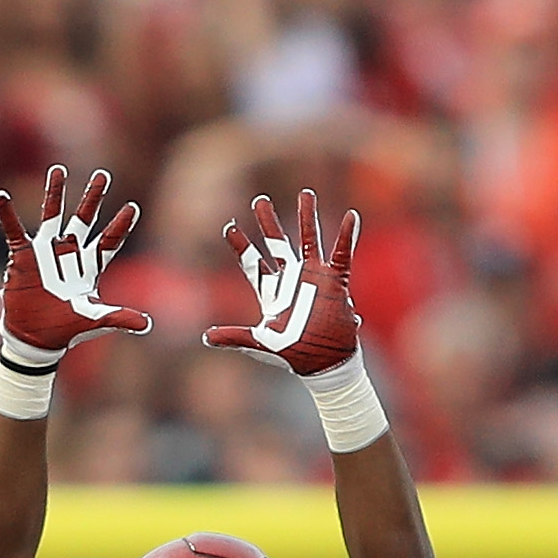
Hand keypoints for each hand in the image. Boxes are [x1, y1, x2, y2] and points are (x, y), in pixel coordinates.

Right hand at [0, 163, 147, 360]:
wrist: (35, 338)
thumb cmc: (66, 329)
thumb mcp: (95, 320)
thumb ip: (119, 318)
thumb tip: (147, 325)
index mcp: (89, 266)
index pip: (109, 241)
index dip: (120, 226)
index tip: (132, 208)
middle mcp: (69, 253)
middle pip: (84, 219)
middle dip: (93, 198)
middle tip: (103, 175)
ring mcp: (45, 252)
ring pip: (52, 215)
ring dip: (55, 193)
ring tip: (58, 170)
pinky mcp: (22, 257)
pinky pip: (13, 231)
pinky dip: (7, 214)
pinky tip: (0, 196)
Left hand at [216, 187, 364, 374]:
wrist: (324, 363)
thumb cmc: (292, 354)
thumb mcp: (259, 344)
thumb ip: (234, 337)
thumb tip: (206, 337)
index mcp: (271, 291)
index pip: (252, 262)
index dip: (241, 245)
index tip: (229, 226)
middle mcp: (291, 279)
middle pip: (277, 243)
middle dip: (267, 222)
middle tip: (259, 200)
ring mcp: (314, 277)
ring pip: (308, 240)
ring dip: (307, 217)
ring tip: (305, 193)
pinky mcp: (335, 282)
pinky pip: (342, 254)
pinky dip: (347, 236)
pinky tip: (351, 216)